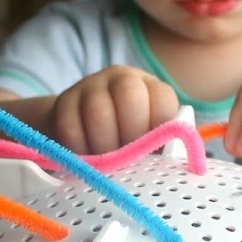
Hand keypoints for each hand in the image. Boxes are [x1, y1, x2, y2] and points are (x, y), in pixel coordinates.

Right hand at [51, 65, 179, 153]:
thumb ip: (164, 146)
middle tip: (128, 158)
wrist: (82, 128)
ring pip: (99, 113)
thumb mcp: (149, 138)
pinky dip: (80, 151)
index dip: (159, 130)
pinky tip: (86, 158)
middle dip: (131, 135)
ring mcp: (91, 85)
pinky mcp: (64, 101)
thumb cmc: (126, 138)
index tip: (152, 150)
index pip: (163, 100)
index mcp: (150, 87)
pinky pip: (71, 128)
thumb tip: (177, 159)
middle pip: (130, 97)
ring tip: (107, 163)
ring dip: (104, 147)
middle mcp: (122, 78)